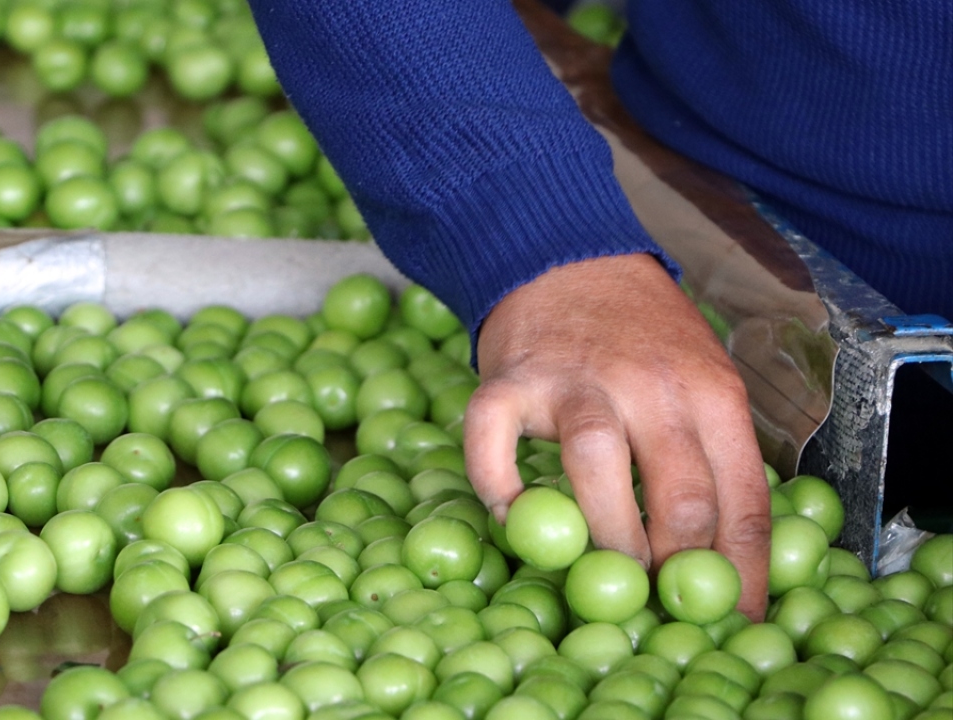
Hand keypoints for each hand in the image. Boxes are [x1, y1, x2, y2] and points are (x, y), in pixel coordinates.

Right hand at [464, 253, 770, 619]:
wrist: (571, 260)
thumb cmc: (643, 339)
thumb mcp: (703, 382)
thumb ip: (712, 457)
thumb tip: (726, 566)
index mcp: (711, 393)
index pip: (743, 498)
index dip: (743, 572)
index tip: (735, 623)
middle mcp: (650, 385)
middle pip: (679, 490)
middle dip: (678, 570)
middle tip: (668, 610)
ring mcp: (576, 380)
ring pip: (596, 464)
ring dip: (605, 536)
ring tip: (605, 580)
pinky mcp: (510, 380)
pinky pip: (494, 440)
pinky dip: (497, 485)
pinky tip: (511, 517)